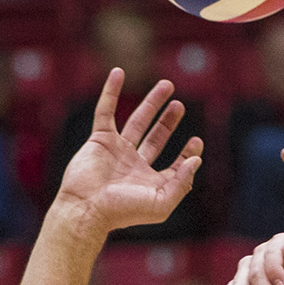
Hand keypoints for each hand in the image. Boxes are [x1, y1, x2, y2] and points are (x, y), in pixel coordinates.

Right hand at [53, 69, 203, 234]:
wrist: (87, 208)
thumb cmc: (123, 211)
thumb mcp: (161, 203)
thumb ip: (182, 183)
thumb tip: (196, 160)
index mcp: (150, 181)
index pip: (173, 164)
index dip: (187, 153)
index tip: (196, 142)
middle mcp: (134, 164)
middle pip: (155, 137)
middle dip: (168, 121)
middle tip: (179, 105)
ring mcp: (117, 150)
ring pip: (137, 121)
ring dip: (152, 103)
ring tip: (167, 85)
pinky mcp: (100, 139)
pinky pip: (105, 110)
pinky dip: (111, 91)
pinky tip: (118, 73)